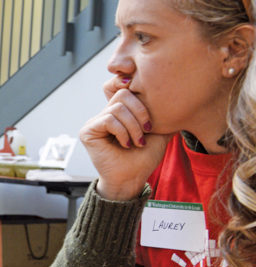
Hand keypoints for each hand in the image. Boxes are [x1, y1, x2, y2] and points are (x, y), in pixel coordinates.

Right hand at [81, 78, 168, 200]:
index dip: (134, 89)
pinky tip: (126, 144)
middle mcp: (106, 113)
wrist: (131, 179)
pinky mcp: (88, 131)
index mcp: (121, 112)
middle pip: (123, 94)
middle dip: (140, 112)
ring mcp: (95, 122)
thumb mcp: (159, 132)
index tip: (148, 104)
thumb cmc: (143, 159)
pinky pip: (108, 120)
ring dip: (133, 127)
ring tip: (137, 142)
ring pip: (117, 108)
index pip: (125, 88)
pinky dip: (122, 132)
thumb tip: (177, 99)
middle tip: (147, 130)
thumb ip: (163, 114)